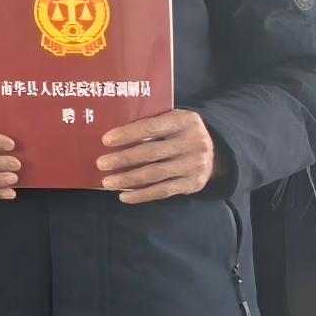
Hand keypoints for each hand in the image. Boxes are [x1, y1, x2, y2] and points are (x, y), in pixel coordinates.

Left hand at [98, 108, 220, 204]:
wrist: (214, 150)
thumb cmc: (178, 131)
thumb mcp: (170, 119)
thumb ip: (149, 124)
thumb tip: (111, 137)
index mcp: (184, 121)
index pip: (151, 127)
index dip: (127, 134)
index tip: (105, 140)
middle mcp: (193, 143)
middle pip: (152, 152)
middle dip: (124, 159)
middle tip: (101, 164)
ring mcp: (194, 165)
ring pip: (156, 174)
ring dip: (129, 179)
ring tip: (107, 182)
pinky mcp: (193, 183)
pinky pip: (164, 191)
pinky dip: (142, 194)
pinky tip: (124, 196)